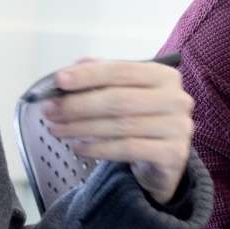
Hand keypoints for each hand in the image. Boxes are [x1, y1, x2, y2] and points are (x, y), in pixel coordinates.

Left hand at [42, 59, 193, 202]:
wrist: (166, 160)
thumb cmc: (142, 120)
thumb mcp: (127, 93)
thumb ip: (103, 77)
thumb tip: (71, 69)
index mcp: (165, 76)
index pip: (121, 70)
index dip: (88, 75)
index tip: (59, 80)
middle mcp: (176, 99)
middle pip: (118, 99)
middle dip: (79, 105)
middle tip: (51, 110)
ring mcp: (178, 127)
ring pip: (119, 126)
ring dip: (81, 128)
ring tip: (57, 129)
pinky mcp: (173, 154)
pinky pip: (127, 149)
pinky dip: (98, 148)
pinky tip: (78, 147)